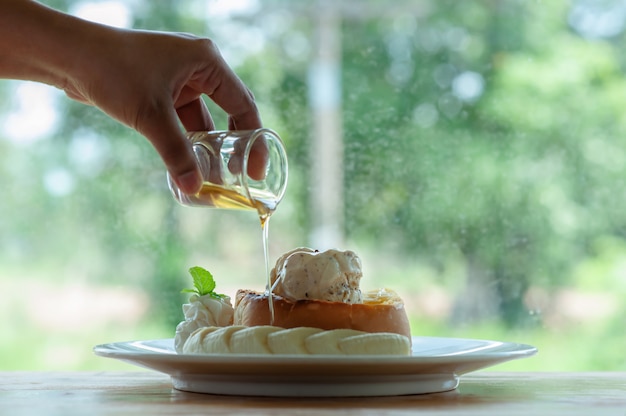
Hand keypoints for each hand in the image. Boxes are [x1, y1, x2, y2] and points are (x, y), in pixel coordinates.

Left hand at [62, 28, 261, 193]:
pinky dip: (187, 141)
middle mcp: (198, 67)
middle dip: (232, 146)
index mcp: (207, 61)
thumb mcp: (151, 115)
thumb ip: (176, 153)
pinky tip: (189, 164)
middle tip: (241, 177)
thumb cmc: (113, 71)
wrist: (69, 55)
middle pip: (228, 113)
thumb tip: (194, 189)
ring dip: (207, 147)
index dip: (254, 140)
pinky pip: (184, 120)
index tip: (256, 170)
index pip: (243, 104)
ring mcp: (180, 78)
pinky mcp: (163, 89)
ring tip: (214, 177)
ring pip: (204, 119)